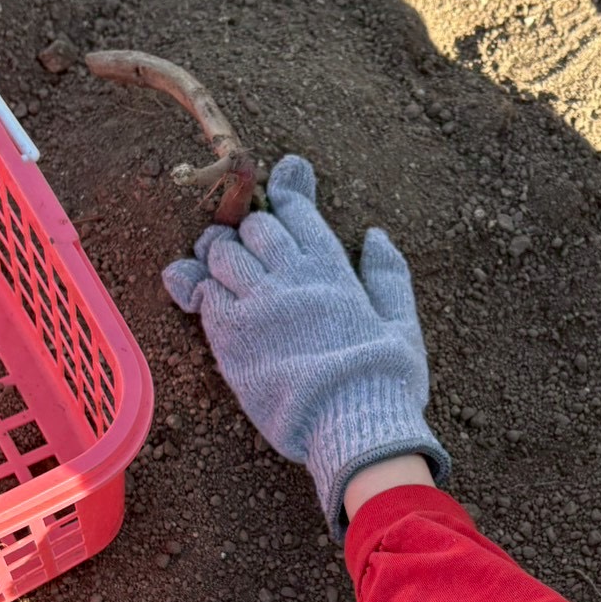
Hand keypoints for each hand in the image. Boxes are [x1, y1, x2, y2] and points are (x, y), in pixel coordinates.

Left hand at [162, 155, 449, 538]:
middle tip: (249, 246)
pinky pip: (202, 295)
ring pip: (221, 255)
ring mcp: (257, 305)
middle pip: (254, 228)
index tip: (284, 175)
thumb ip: (388, 276)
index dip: (288, 190)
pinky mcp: (229, 337)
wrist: (353, 425)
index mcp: (333, 270)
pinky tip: (199, 293)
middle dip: (250, 231)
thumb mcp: (403, 323)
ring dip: (219, 255)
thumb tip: (375, 235)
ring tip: (222, 267)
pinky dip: (197, 288)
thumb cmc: (384, 380)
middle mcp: (291, 277)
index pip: (299, 212)